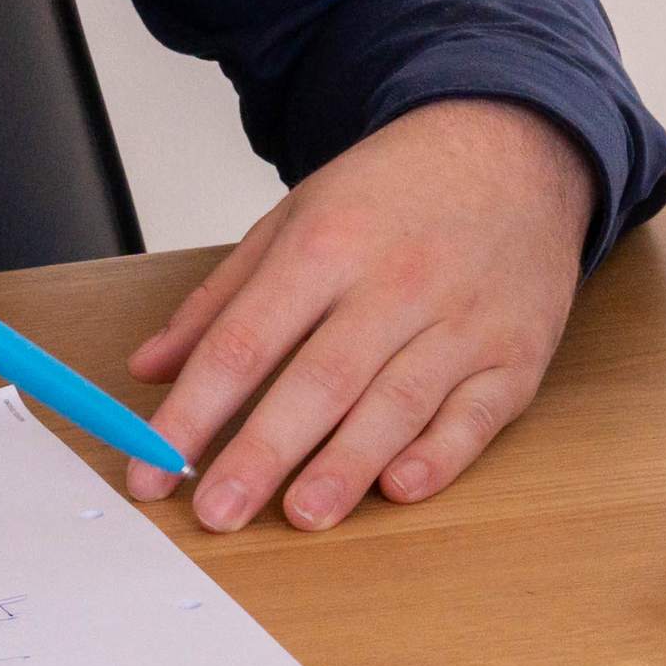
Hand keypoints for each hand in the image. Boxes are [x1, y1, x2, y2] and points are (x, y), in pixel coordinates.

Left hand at [122, 96, 594, 530]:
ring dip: (347, 465)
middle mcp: (396, 282)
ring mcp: (462, 320)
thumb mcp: (297, 219)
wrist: (515, 149)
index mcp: (326, 244)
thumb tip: (150, 368)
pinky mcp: (515, 355)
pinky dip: (440, 455)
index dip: (193, 412)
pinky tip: (400, 488)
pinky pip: (475, 415)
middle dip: (262, 453)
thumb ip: (221, 299)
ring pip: (397, 403)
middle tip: (217, 512)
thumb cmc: (398, 193)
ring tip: (301, 516)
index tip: (151, 468)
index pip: (244, 341)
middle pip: (319, 380)